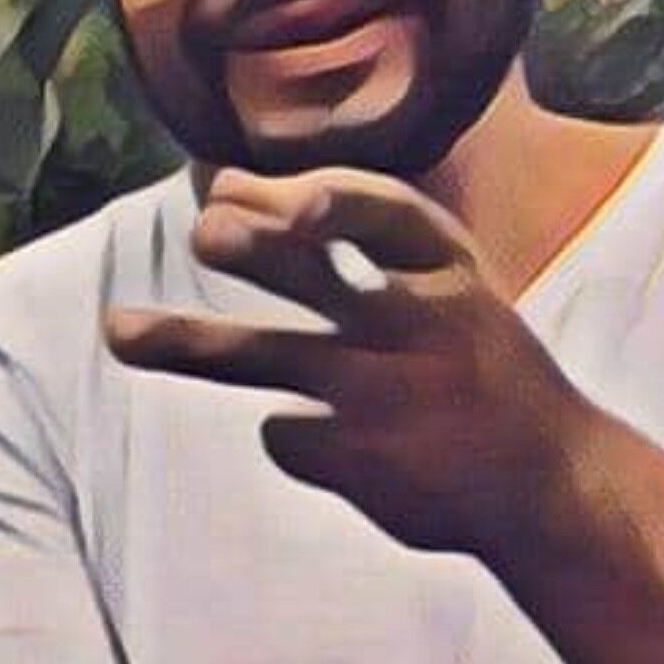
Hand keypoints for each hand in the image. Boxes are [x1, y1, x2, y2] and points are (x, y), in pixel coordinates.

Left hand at [106, 166, 585, 559]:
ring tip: (116, 330)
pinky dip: (295, 433)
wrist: (547, 483)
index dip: (326, 196)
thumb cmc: (473, 358)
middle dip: (258, 251)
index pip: (387, 214)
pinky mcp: (363, 463)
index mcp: (449, 271)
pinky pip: (286, 434)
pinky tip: (342, 442)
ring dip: (189, 344)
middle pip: (319, 279)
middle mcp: (419, 326)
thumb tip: (212, 180)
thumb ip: (339, 231)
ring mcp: (387, 398)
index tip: (242, 184)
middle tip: (205, 233)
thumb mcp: (439, 280)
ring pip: (270, 360)